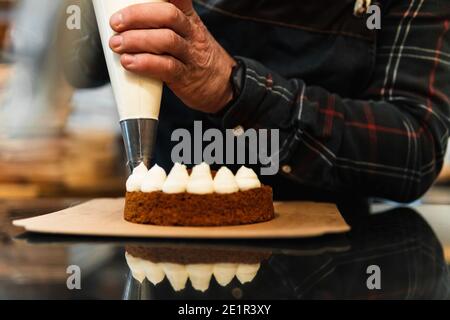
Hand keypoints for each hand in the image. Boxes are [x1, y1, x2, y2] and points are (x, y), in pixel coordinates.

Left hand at [109, 0, 235, 113]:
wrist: (225, 87)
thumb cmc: (197, 58)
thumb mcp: (188, 33)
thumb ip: (164, 23)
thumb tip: (126, 19)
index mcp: (189, 18)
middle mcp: (191, 33)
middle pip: (168, 15)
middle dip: (138, 16)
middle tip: (116, 23)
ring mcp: (190, 55)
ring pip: (166, 40)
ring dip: (137, 40)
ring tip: (117, 44)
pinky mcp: (185, 77)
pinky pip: (166, 67)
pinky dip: (145, 63)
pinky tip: (129, 63)